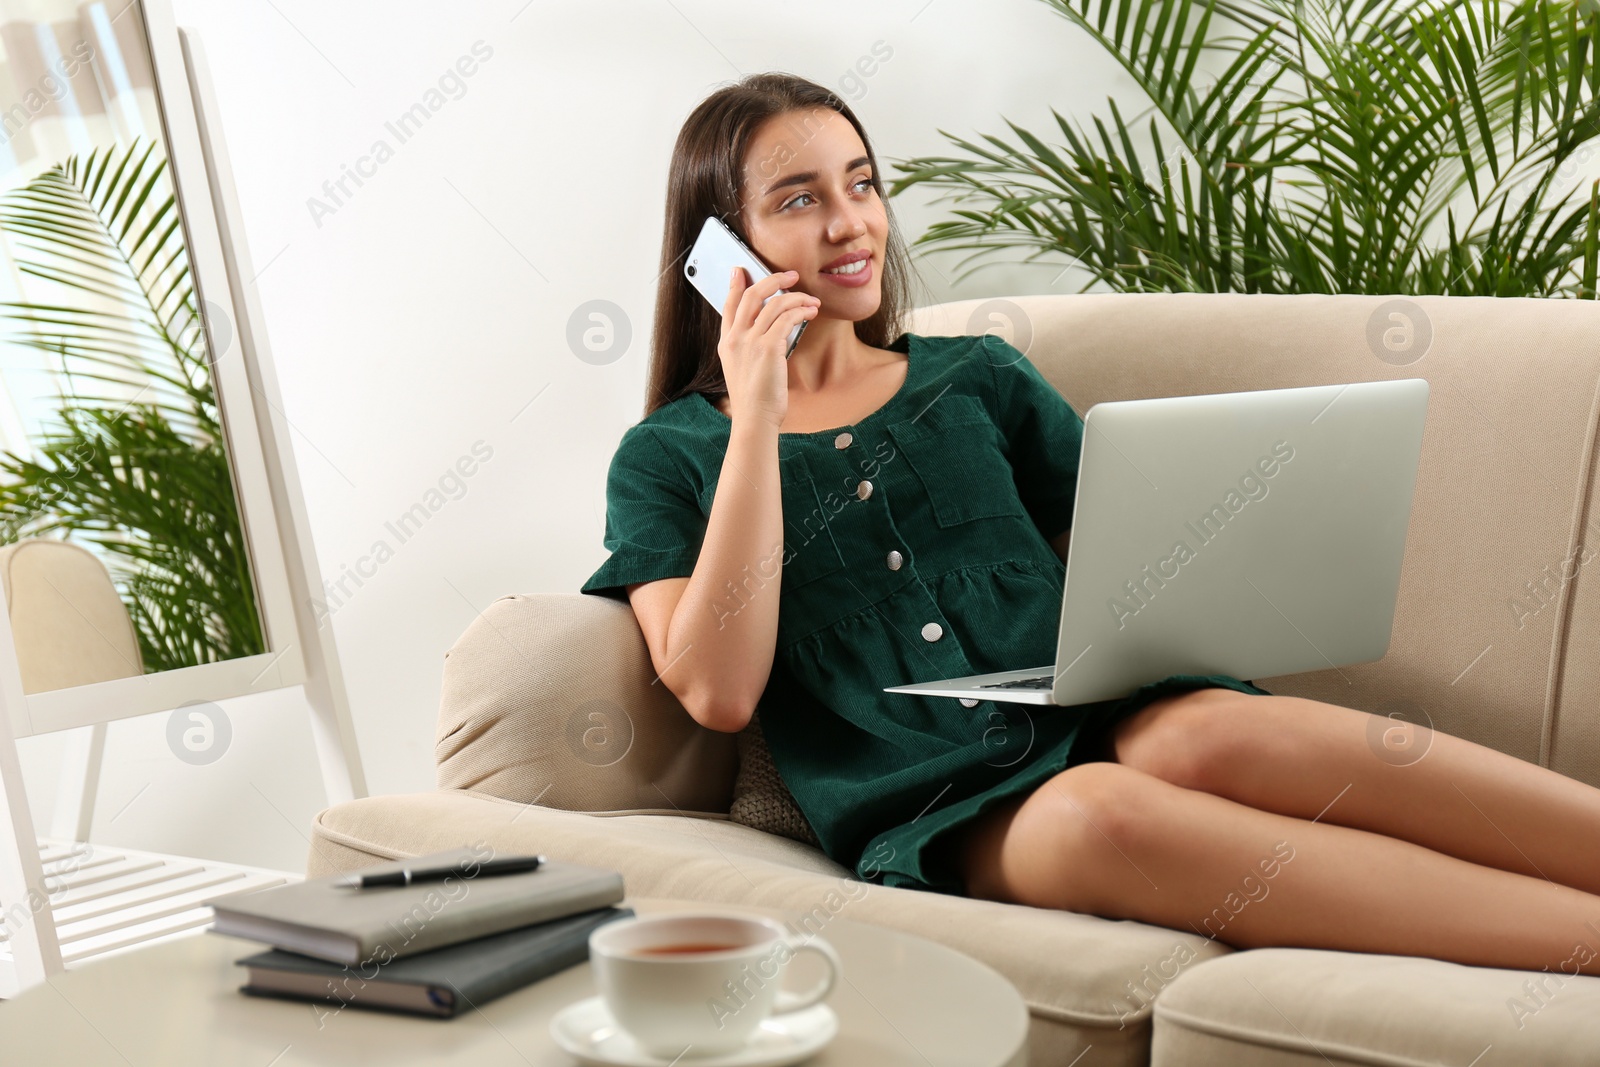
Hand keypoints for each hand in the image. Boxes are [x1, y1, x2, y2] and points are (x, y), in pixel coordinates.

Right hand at [716, 267, 819, 429]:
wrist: (755, 418)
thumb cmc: (754, 399)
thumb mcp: (743, 369)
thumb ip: (750, 347)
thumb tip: (772, 329)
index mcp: (727, 343)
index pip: (729, 304)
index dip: (736, 284)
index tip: (741, 270)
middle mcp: (735, 338)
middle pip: (751, 294)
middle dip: (772, 279)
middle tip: (790, 275)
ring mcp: (750, 342)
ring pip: (774, 303)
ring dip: (796, 297)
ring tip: (811, 301)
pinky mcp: (768, 348)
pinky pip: (787, 318)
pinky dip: (801, 311)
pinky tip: (811, 312)